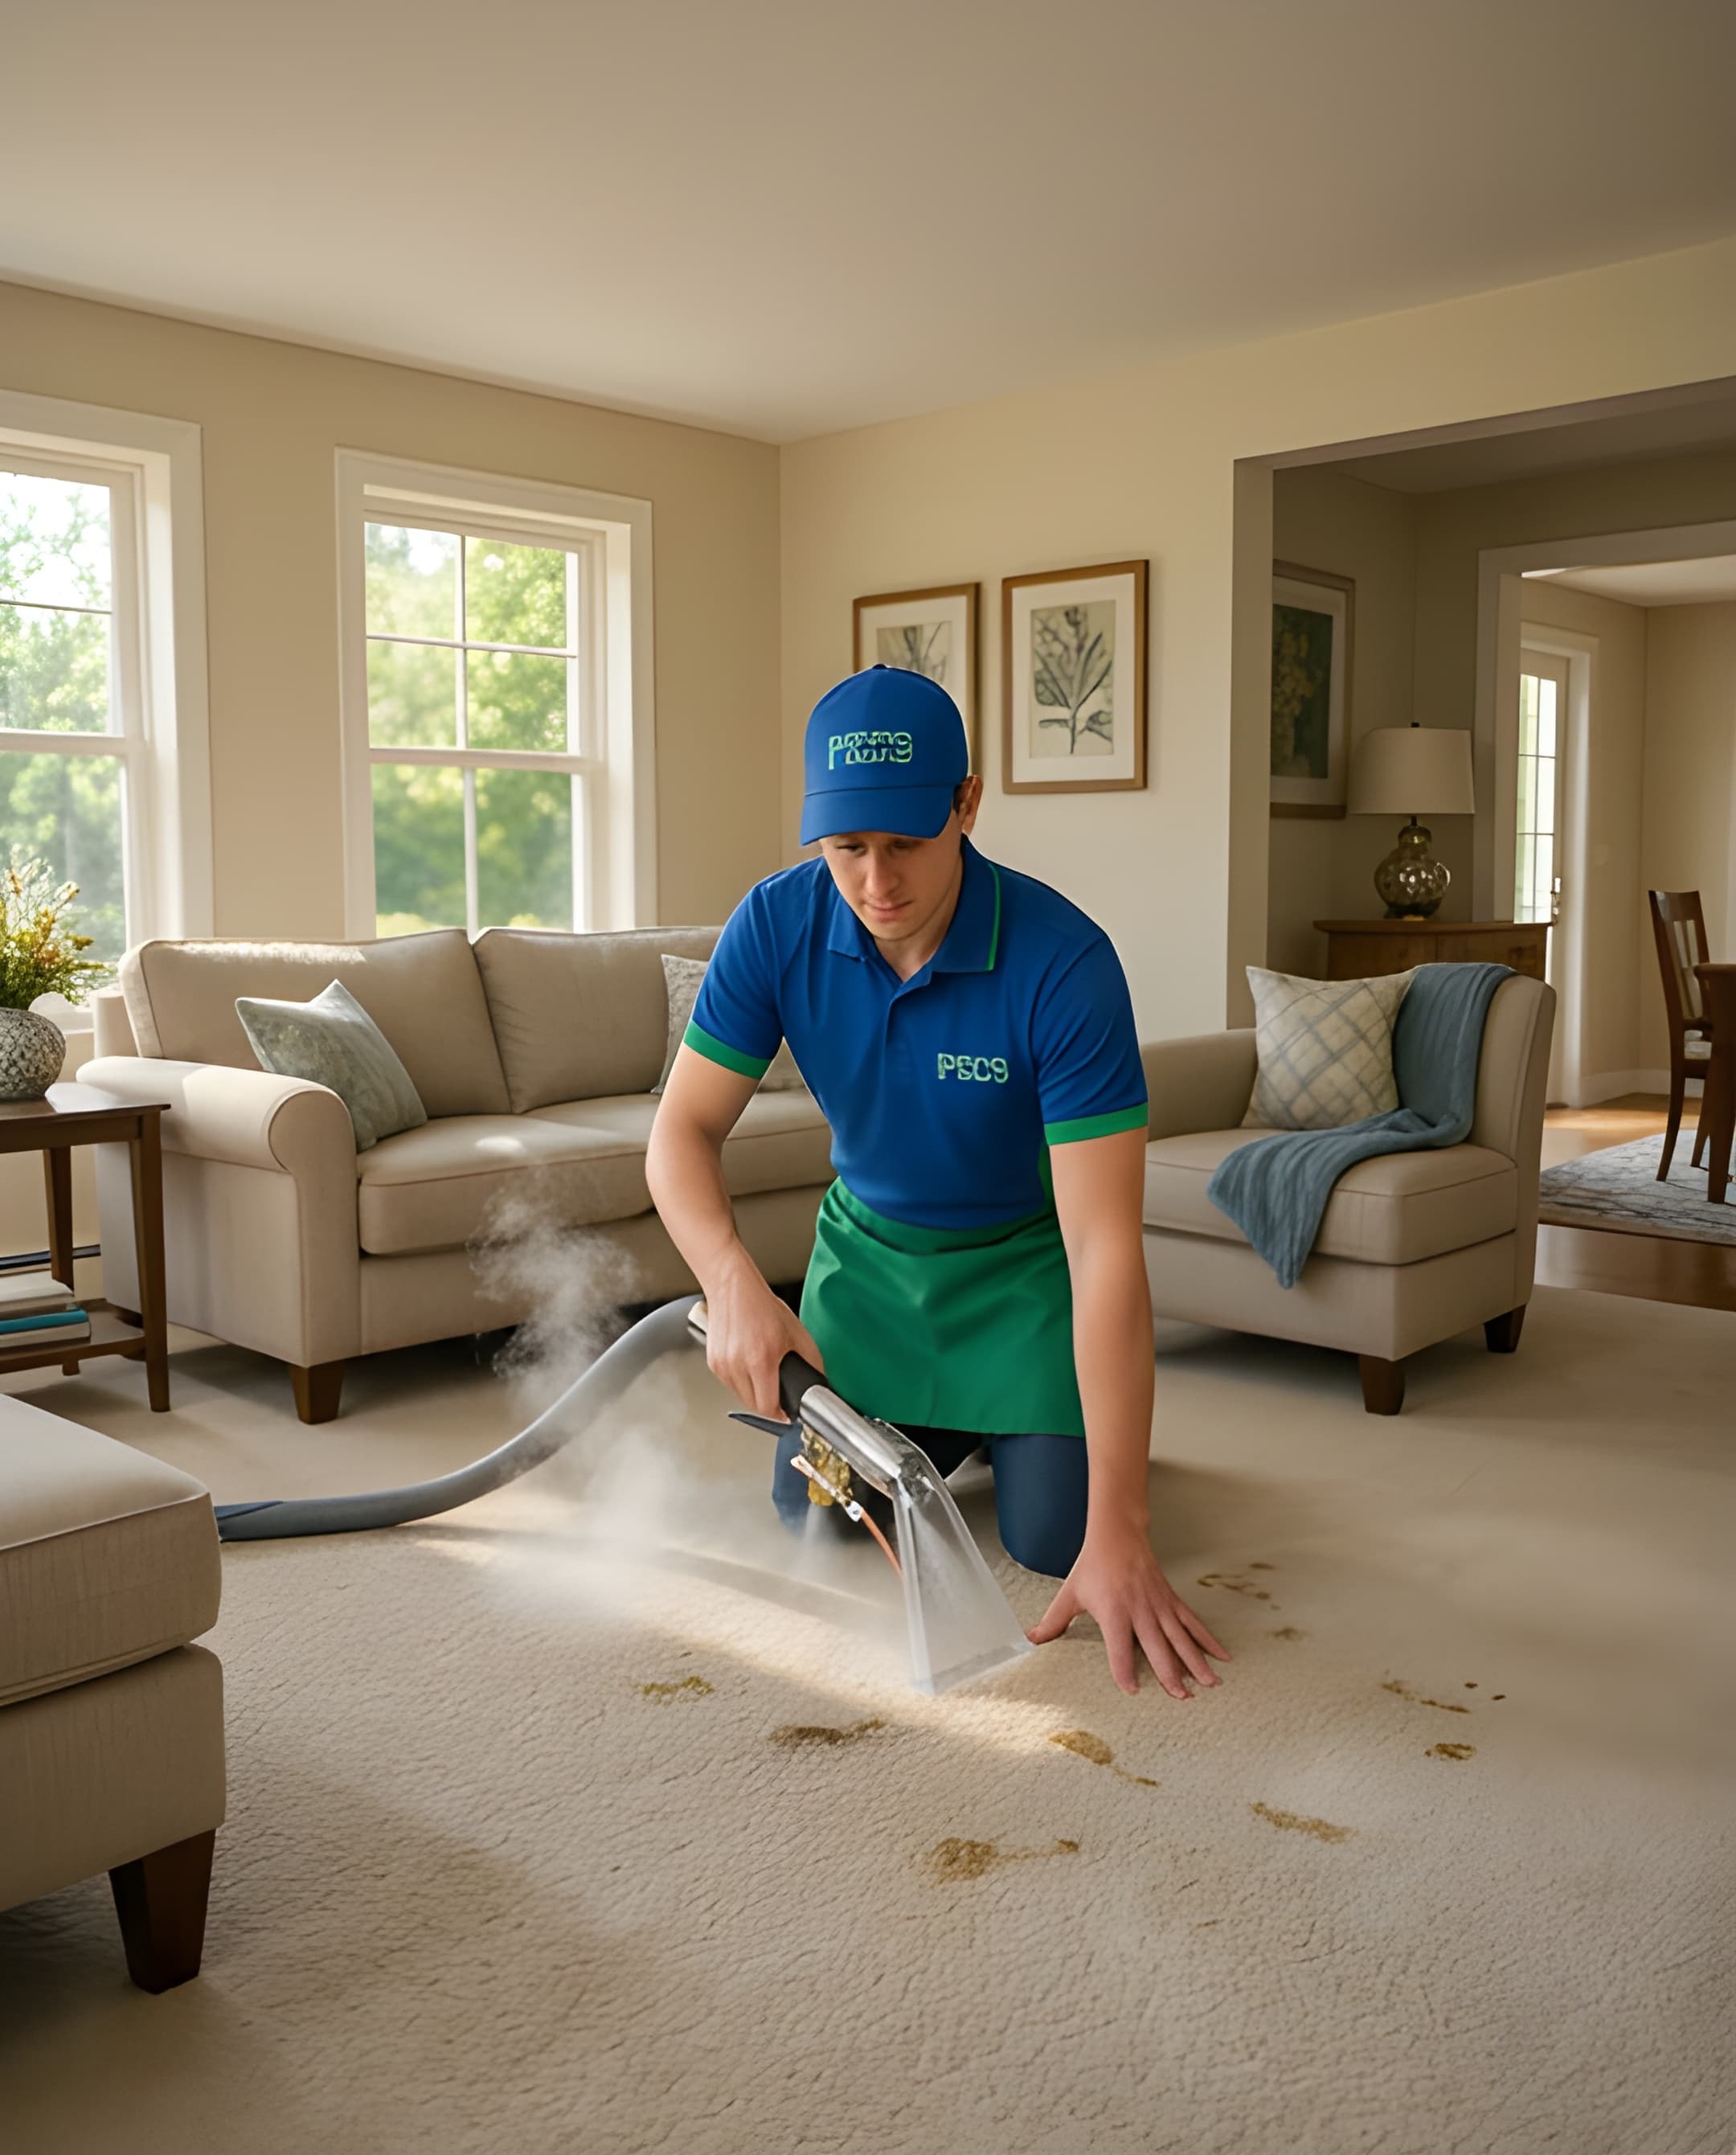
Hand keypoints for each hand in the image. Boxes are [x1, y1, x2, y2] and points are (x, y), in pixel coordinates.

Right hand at [701, 1255, 823, 1420]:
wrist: (732, 1288)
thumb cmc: (762, 1306)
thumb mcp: (796, 1332)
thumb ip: (811, 1360)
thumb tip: (818, 1381)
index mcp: (761, 1359)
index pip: (768, 1407)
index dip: (781, 1414)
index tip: (787, 1413)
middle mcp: (738, 1365)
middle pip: (754, 1406)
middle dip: (769, 1405)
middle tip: (779, 1397)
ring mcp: (723, 1365)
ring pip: (741, 1397)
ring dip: (754, 1395)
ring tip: (764, 1378)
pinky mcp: (713, 1363)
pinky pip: (731, 1384)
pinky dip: (742, 1382)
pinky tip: (750, 1367)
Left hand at [1028, 1522, 1229, 1698]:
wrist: (1117, 1535)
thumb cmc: (1092, 1567)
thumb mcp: (1069, 1594)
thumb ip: (1052, 1621)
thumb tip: (1030, 1640)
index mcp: (1114, 1612)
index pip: (1119, 1648)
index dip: (1124, 1670)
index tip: (1132, 1691)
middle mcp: (1140, 1611)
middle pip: (1158, 1647)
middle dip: (1171, 1674)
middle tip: (1182, 1698)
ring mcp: (1160, 1606)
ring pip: (1181, 1638)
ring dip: (1197, 1662)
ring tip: (1210, 1686)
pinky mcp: (1172, 1600)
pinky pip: (1193, 1623)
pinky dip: (1208, 1640)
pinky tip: (1223, 1657)